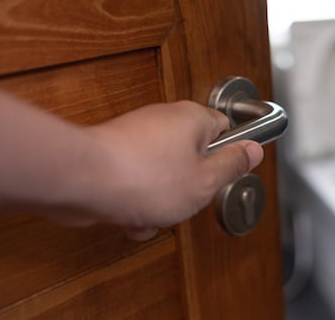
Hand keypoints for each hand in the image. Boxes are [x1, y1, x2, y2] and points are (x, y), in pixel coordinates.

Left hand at [54, 101, 263, 239]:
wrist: (80, 181)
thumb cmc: (142, 177)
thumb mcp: (205, 181)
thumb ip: (233, 165)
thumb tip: (253, 151)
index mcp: (192, 119)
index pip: (225, 129)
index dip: (229, 155)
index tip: (228, 173)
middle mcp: (164, 122)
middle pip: (193, 159)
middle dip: (189, 189)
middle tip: (186, 199)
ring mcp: (136, 139)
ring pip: (164, 177)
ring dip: (162, 203)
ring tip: (152, 212)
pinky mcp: (114, 157)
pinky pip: (138, 184)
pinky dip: (136, 204)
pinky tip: (130, 216)